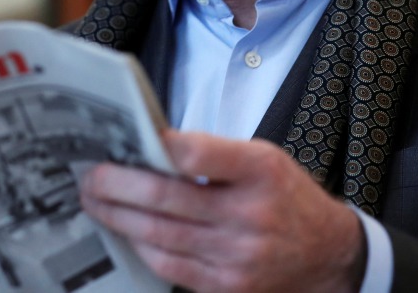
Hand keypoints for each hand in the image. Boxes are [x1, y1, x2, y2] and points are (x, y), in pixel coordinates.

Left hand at [81, 129, 365, 292]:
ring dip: (118, 217)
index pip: (197, 154)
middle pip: (165, 198)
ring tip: (96, 202)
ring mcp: (237, 255)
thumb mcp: (264, 158)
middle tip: (90, 176)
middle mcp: (249, 214)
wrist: (327, 255)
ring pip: (159, 234)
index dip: (157, 146)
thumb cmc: (285, 197)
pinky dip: (141, 246)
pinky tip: (126, 231)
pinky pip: (169, 266)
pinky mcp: (226, 285)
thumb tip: (150, 145)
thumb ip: (214, 153)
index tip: (130, 139)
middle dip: (117, 186)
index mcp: (261, 171)